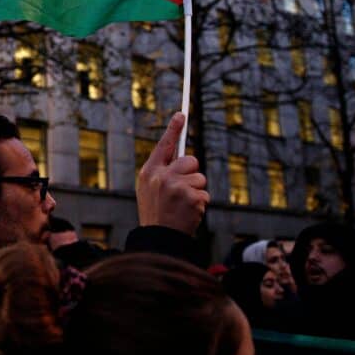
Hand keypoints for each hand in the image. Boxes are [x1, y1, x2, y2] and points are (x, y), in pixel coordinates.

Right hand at [136, 113, 208, 236]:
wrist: (159, 240)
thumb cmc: (156, 213)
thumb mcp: (149, 189)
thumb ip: (163, 172)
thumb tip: (183, 157)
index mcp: (150, 172)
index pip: (164, 145)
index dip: (173, 129)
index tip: (182, 114)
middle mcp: (162, 176)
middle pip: (191, 161)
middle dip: (191, 174)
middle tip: (182, 191)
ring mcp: (177, 187)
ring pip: (200, 179)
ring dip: (196, 192)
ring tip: (182, 206)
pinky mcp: (192, 198)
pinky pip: (204, 195)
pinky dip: (200, 205)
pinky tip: (188, 214)